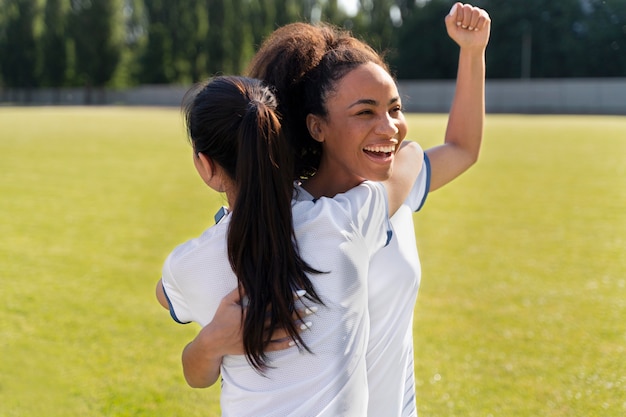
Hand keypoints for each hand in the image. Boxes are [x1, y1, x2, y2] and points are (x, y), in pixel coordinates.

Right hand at [199, 288, 315, 355]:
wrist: (212, 342)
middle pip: (280, 318)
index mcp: (249, 312)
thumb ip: (239, 291)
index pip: (272, 303)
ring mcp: (256, 338)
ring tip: (309, 324)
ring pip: (279, 333)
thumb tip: (251, 279)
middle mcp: (255, 326)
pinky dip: (284, 344)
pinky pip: (272, 347)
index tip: (301, 293)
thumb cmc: (220, 319)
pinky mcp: (255, 348)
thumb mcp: (227, 302)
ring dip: (294, 328)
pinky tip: (295, 341)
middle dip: (296, 313)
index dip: (287, 298)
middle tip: (312, 309)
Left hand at [445, 3, 490, 50]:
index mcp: (459, 11)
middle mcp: (468, 10)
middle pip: (467, 7)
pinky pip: (483, 17)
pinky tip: (477, 29)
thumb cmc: (461, 38)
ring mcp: (477, 12)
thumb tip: (457, 5)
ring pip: (476, 12)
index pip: (459, 6)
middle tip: (465, 27)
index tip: (459, 24)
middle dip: (466, 20)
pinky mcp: (485, 17)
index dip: (459, 16)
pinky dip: (479, 26)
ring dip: (472, 23)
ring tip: (471, 29)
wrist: (472, 46)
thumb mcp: (452, 31)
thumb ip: (449, 19)